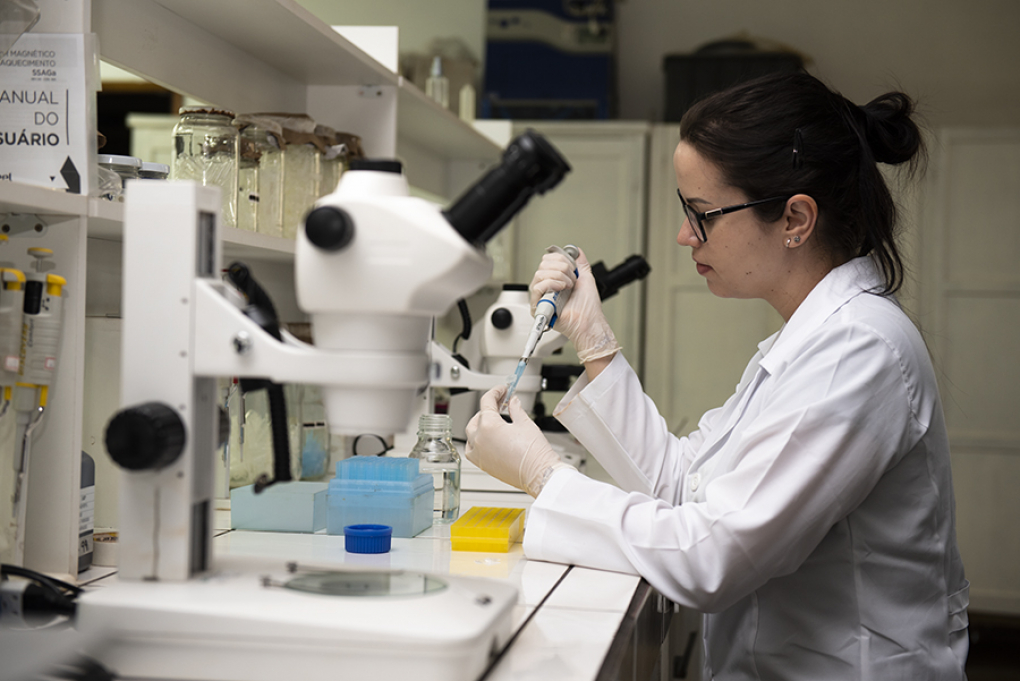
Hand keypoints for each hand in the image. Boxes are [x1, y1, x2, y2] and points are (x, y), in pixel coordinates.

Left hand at [465, 385, 570, 496]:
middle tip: (501, 404)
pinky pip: (472, 449)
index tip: (502, 390)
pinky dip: (477, 442)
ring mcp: (479, 454)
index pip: (486, 402)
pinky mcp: (483, 465)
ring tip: (493, 421)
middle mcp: (479, 440)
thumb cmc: (534, 453)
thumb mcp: (525, 423)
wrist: (539, 474)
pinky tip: (488, 439)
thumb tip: (513, 402)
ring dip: (479, 425)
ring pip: (471, 434)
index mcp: (488, 426)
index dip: (496, 392)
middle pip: (476, 417)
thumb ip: (516, 409)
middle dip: (488, 409)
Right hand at [529, 248, 619, 362]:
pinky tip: (561, 289)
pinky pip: (537, 287)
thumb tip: (576, 250)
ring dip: (558, 277)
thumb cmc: (588, 306)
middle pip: (543, 264)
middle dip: (562, 268)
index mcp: (556, 279)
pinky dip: (551, 284)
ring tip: (568, 286)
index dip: (561, 259)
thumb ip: (580, 262)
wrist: (589, 321)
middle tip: (572, 279)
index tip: (572, 268)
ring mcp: (542, 296)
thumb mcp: (586, 277)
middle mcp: (548, 286)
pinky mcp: (538, 306)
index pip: (548, 259)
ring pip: (540, 273)